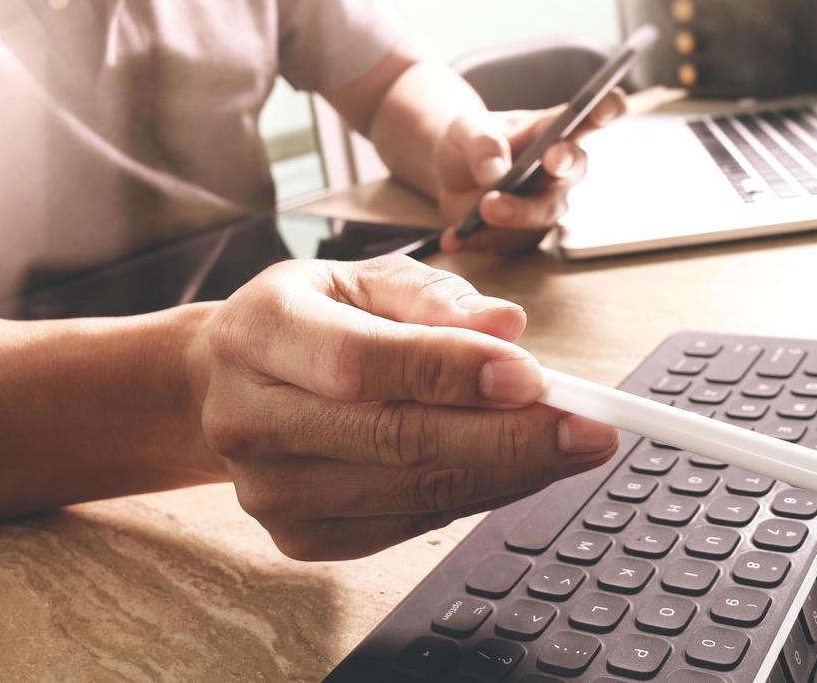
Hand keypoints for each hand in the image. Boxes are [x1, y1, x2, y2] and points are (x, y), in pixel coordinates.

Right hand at [186, 255, 619, 560]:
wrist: (226, 385)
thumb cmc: (312, 318)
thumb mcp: (363, 278)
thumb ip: (434, 298)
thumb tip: (508, 327)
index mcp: (260, 331)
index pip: (361, 362)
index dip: (451, 372)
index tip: (533, 375)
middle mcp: (250, 416)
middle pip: (392, 438)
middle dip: (507, 437)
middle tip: (589, 428)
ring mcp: (269, 489)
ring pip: (410, 492)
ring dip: (509, 472)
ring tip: (576, 446)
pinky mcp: (298, 538)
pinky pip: (409, 524)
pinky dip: (478, 496)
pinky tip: (523, 469)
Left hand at [434, 89, 626, 253]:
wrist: (451, 177)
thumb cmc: (471, 142)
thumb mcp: (466, 129)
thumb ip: (481, 143)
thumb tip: (495, 172)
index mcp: (552, 130)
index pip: (589, 116)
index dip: (606, 110)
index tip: (609, 105)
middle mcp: (559, 169)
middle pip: (574, 167)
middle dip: (566, 162)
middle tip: (552, 157)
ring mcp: (545, 204)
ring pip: (543, 212)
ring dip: (516, 211)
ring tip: (485, 208)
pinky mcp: (526, 235)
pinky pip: (507, 241)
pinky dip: (477, 239)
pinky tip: (453, 237)